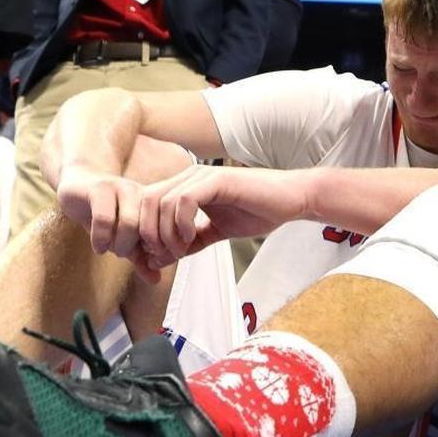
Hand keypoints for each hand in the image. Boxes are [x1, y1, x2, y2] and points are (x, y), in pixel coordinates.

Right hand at [54, 164, 159, 278]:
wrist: (78, 185)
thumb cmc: (105, 213)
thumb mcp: (125, 238)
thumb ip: (141, 258)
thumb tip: (156, 280)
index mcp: (154, 205)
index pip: (166, 233)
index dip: (157, 252)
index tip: (142, 258)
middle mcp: (142, 195)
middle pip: (149, 230)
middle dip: (134, 249)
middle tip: (121, 252)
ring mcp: (122, 188)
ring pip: (129, 224)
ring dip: (118, 245)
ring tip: (108, 248)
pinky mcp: (100, 188)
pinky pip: (104, 219)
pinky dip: (100, 238)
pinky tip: (97, 247)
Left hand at [137, 165, 309, 271]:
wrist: (292, 199)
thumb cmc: (258, 211)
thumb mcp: (216, 232)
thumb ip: (190, 243)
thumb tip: (161, 260)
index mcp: (186, 186)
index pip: (147, 204)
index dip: (145, 232)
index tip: (159, 257)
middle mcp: (190, 177)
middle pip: (146, 201)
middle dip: (149, 234)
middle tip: (165, 256)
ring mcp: (203, 176)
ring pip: (162, 201)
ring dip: (166, 233)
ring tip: (181, 250)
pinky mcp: (218, 181)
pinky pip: (184, 200)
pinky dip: (181, 223)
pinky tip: (192, 237)